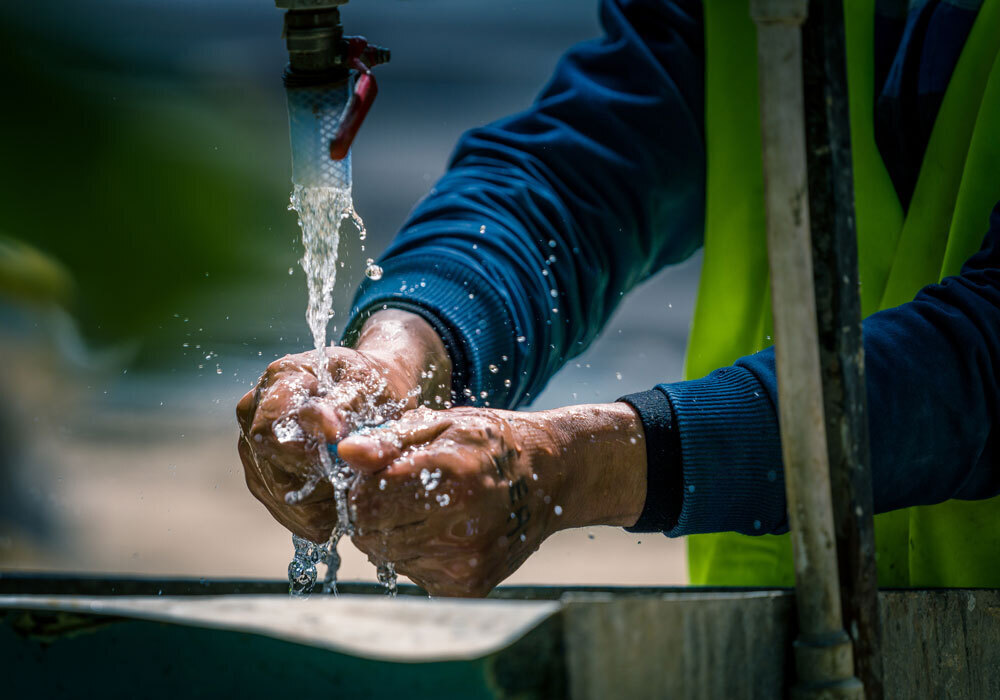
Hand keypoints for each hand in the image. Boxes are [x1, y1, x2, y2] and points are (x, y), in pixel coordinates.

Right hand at [236, 310, 450, 542]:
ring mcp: (255, 446)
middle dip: (318, 479)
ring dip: (320, 501)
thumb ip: (345, 406)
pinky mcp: (265, 477)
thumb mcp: (369, 386)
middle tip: (353, 476)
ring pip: (278, 492)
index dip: (304, 450)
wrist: (374, 395)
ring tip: (351, 487)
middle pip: (272, 464)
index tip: (340, 455)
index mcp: (281, 378)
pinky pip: (285, 510)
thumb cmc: (373, 385)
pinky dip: (317, 515)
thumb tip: (326, 430)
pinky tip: (341, 503)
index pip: (272, 425)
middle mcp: (256, 411)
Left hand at [338, 402, 646, 596]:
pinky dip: (418, 554)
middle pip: (370, 534)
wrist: (550, 477)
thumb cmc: (487, 442)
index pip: (364, 501)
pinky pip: (414, 573)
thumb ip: (390, 439)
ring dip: (394, 534)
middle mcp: (459, 526)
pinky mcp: (468, 585)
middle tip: (402, 492)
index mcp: (449, 476)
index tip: (379, 474)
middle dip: (374, 512)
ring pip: (388, 557)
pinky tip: (444, 531)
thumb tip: (345, 454)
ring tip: (428, 508)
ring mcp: (465, 561)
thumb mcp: (440, 423)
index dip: (363, 487)